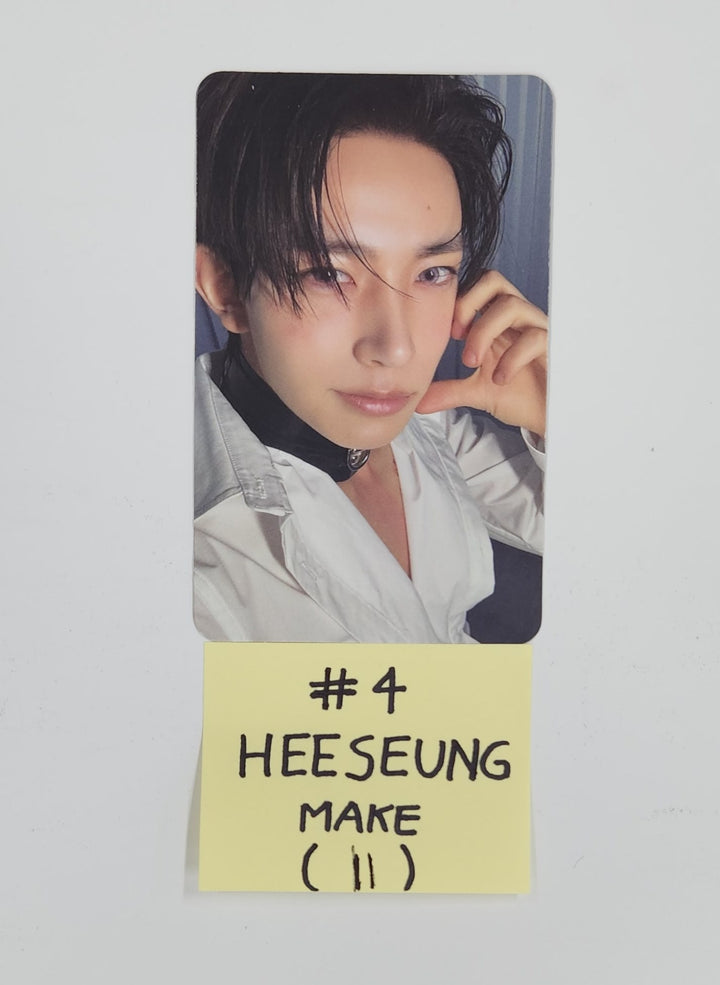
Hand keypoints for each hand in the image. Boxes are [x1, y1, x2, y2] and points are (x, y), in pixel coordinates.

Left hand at [416, 271, 547, 436]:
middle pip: (494, 279)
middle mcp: (516, 319)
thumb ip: (448, 392)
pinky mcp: (554, 347)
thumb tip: (418, 402)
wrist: (546, 417)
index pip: (479, 285)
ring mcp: (536, 329)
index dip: (459, 300)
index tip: (449, 332)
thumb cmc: (518, 394)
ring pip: (512, 305)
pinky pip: (535, 337)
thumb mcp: (476, 392)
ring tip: (474, 363)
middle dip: (469, 303)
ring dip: (484, 332)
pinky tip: (500, 380)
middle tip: (458, 335)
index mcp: (497, 322)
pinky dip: (511, 358)